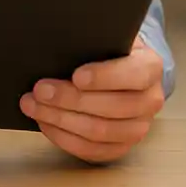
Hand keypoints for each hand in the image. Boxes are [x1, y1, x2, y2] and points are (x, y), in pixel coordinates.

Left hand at [19, 37, 163, 163]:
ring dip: (61, 120)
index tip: (76, 75)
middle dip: (70, 99)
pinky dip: (64, 138)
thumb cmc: (111, 50)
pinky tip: (46, 122)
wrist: (123, 70)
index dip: (104, 77)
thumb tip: (65, 46)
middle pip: (111, 107)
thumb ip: (97, 40)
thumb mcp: (111, 36)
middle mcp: (151, 100)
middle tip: (40, 90)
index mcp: (151, 67)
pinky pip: (91, 150)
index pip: (133, 75)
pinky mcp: (121, 147)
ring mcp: (138, 128)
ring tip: (34, 106)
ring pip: (98, 132)